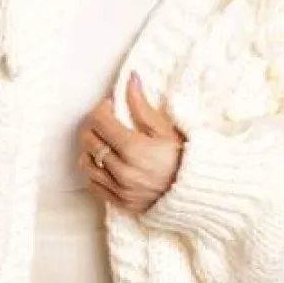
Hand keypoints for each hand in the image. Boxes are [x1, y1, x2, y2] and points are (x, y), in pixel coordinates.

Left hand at [77, 71, 185, 216]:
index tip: (110, 107)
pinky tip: (107, 164)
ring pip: (87, 164)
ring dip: (91, 150)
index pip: (99, 121)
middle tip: (106, 122)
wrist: (196, 191)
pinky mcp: (121, 203)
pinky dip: (96, 172)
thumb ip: (141, 105)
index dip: (101, 109)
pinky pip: (94, 185)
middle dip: (94, 127)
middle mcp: (124, 171)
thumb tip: (131, 79)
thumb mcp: (165, 129)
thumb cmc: (184, 159)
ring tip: (105, 143)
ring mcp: (121, 190)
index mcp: (134, 149)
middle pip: (89, 141)